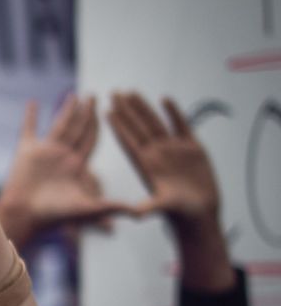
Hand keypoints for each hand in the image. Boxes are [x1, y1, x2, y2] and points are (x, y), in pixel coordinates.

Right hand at [0, 96, 131, 245]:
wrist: (25, 215)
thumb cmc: (55, 216)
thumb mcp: (88, 210)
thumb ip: (113, 207)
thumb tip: (141, 214)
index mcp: (77, 166)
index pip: (91, 140)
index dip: (99, 125)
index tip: (109, 109)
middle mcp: (62, 156)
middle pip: (77, 129)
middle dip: (86, 112)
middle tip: (93, 96)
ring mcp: (44, 152)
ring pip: (58, 125)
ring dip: (66, 110)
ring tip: (73, 95)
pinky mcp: (26, 151)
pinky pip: (29, 128)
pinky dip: (30, 116)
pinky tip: (32, 102)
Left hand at [108, 92, 233, 290]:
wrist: (199, 213)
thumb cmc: (178, 212)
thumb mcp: (163, 207)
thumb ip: (151, 207)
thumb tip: (136, 213)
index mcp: (145, 165)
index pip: (128, 141)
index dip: (118, 126)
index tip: (106, 110)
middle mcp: (156, 154)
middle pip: (138, 127)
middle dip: (126, 110)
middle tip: (113, 92)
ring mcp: (172, 149)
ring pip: (155, 123)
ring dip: (144, 108)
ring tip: (131, 91)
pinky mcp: (191, 147)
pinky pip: (180, 125)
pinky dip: (174, 113)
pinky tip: (165, 99)